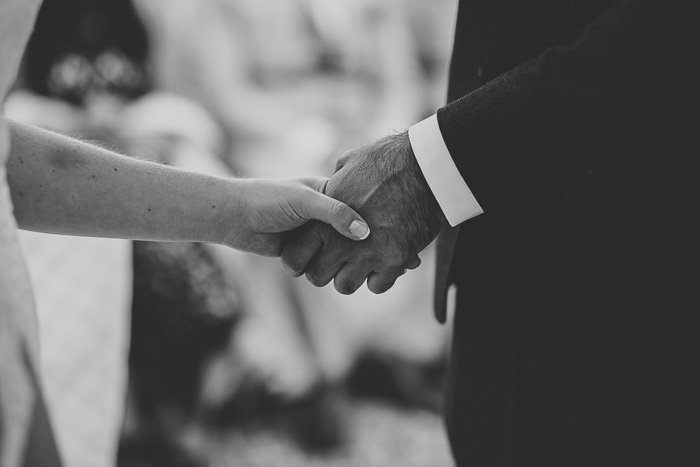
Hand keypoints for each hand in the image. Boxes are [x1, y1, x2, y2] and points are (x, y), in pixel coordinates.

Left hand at [220, 177, 369, 256]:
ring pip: (340, 255)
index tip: (386, 234)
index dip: (374, 222)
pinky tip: (333, 271)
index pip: (363, 209)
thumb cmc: (268, 199)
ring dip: (338, 263)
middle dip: (357, 248)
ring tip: (339, 265)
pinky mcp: (305, 253)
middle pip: (354, 237)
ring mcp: (317, 235)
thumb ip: (334, 213)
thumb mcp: (304, 200)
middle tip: (363, 256)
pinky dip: (326, 269)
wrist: (234, 216)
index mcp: (332, 194)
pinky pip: (323, 265)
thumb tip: (364, 233)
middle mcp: (327, 215)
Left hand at [280, 132, 446, 293]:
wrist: (425, 167)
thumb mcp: (350, 162)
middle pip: (318, 276)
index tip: (313, 254)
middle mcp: (340, 242)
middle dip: (326, 271)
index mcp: (322, 219)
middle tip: (338, 259)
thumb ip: (336, 182)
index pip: (295, 257)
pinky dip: (379, 277)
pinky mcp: (394, 261)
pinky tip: (383, 262)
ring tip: (361, 262)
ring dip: (352, 276)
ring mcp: (367, 254)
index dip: (301, 259)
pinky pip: (377, 285)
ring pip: (346, 285)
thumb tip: (332, 187)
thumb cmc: (388, 159)